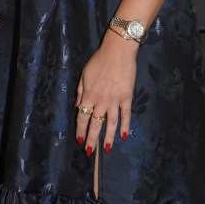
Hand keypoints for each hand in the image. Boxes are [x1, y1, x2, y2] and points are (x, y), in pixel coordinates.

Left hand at [75, 31, 136, 153]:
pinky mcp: (127, 98)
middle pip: (95, 124)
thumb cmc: (99, 61)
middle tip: (90, 152)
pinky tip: (123, 136)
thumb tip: (77, 106)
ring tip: (106, 149)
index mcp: (89, 95)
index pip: (82, 117)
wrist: (118, 52)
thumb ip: (80, 91)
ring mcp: (115, 100)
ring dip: (108, 137)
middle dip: (92, 139)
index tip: (79, 140)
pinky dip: (125, 126)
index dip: (81, 130)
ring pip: (111, 123)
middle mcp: (101, 101)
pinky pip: (126, 115)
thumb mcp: (84, 74)